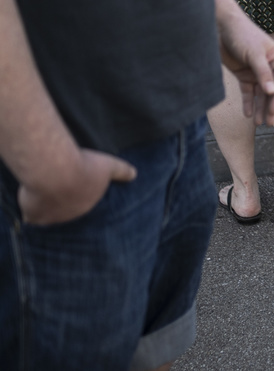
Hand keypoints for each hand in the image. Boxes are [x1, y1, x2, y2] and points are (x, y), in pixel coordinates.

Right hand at [18, 148, 135, 225]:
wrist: (56, 172)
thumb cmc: (83, 167)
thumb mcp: (107, 166)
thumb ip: (121, 171)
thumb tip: (135, 174)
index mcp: (88, 205)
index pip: (84, 207)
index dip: (79, 201)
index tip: (75, 195)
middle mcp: (71, 216)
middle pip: (66, 215)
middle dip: (62, 208)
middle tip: (58, 197)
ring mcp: (52, 219)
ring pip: (48, 219)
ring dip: (45, 212)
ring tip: (42, 202)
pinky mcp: (33, 216)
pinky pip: (30, 219)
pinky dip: (29, 214)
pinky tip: (27, 208)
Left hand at [214, 0, 273, 125]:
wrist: (221, 26)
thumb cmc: (242, 34)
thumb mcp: (254, 54)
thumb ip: (263, 73)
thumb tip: (272, 92)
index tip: (272, 113)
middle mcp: (269, 66)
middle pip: (272, 90)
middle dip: (270, 107)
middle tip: (268, 123)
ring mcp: (255, 70)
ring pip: (260, 93)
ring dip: (259, 107)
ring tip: (257, 123)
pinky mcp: (243, 73)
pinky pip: (248, 91)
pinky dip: (248, 102)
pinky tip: (247, 114)